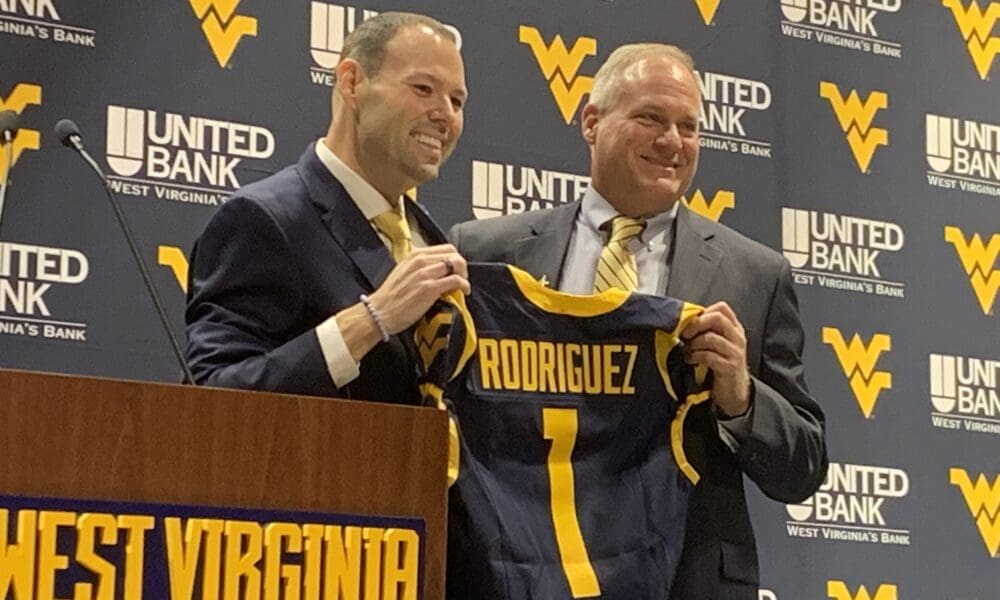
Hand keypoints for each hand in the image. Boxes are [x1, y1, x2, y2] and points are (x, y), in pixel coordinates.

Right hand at [368, 244, 469, 333]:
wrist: (380, 313)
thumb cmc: (391, 297)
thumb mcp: (404, 272)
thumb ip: (420, 267)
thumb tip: (438, 270)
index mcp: (414, 255)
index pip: (445, 248)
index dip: (454, 259)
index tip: (455, 270)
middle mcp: (420, 260)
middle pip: (453, 254)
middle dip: (461, 266)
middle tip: (461, 278)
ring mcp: (425, 273)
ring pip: (457, 264)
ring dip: (464, 275)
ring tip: (461, 286)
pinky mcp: (430, 288)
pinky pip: (456, 280)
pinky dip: (464, 285)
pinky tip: (463, 291)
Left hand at [681, 302, 751, 416]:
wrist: (734, 391)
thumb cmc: (722, 363)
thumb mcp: (718, 344)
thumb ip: (708, 330)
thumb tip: (685, 320)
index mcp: (735, 328)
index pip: (722, 308)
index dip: (704, 312)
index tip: (692, 322)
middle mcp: (738, 338)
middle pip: (717, 318)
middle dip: (697, 324)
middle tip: (686, 334)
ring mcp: (735, 353)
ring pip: (711, 338)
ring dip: (694, 343)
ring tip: (688, 350)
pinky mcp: (729, 367)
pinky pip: (708, 356)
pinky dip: (695, 356)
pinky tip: (691, 360)